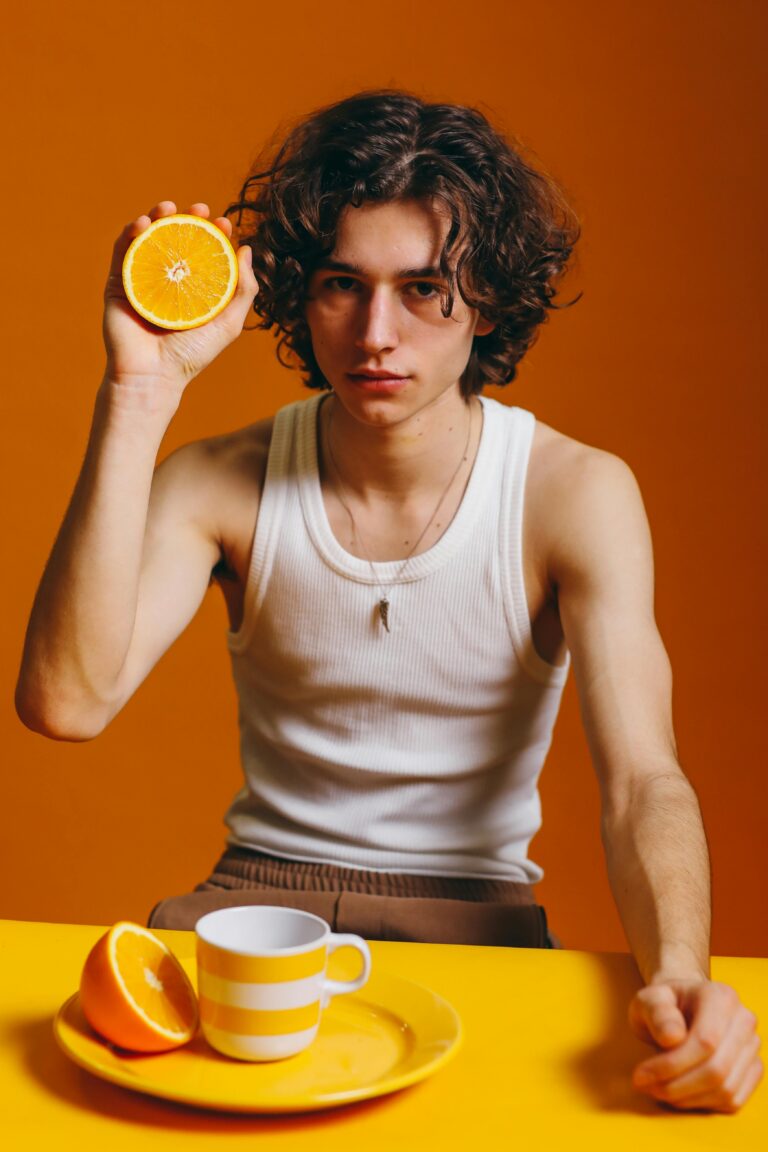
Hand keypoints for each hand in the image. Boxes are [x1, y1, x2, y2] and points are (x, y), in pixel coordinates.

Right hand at [102, 200, 258, 398]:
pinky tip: (141, 224)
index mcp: (192, 288)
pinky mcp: (117, 284)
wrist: (152, 376)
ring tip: (167, 207)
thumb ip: (243, 290)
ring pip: (148, 239)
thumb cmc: (191, 356)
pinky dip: (130, 233)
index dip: (213, 232)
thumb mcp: (228, 323)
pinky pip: (122, 252)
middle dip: (187, 218)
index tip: (223, 221)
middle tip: (198, 208)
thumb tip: (248, 250)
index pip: (204, 252)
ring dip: (157, 217)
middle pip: (176, 240)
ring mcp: (141, 280)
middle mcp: (168, 281)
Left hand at [629, 977, 762, 1111]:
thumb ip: (657, 1012)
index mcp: (720, 997)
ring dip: (687, 1098)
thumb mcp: (648, 1000)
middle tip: (645, 1087)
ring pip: (725, 1089)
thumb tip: (672, 1037)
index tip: (641, 1075)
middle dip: (676, 1085)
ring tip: (658, 1090)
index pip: (705, 1041)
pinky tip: (678, 1093)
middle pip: (717, 1069)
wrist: (682, 1008)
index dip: (672, 1065)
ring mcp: (752, 1046)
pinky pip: (732, 1100)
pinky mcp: (753, 1069)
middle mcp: (743, 1020)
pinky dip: (702, 1104)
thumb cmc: (664, 1004)